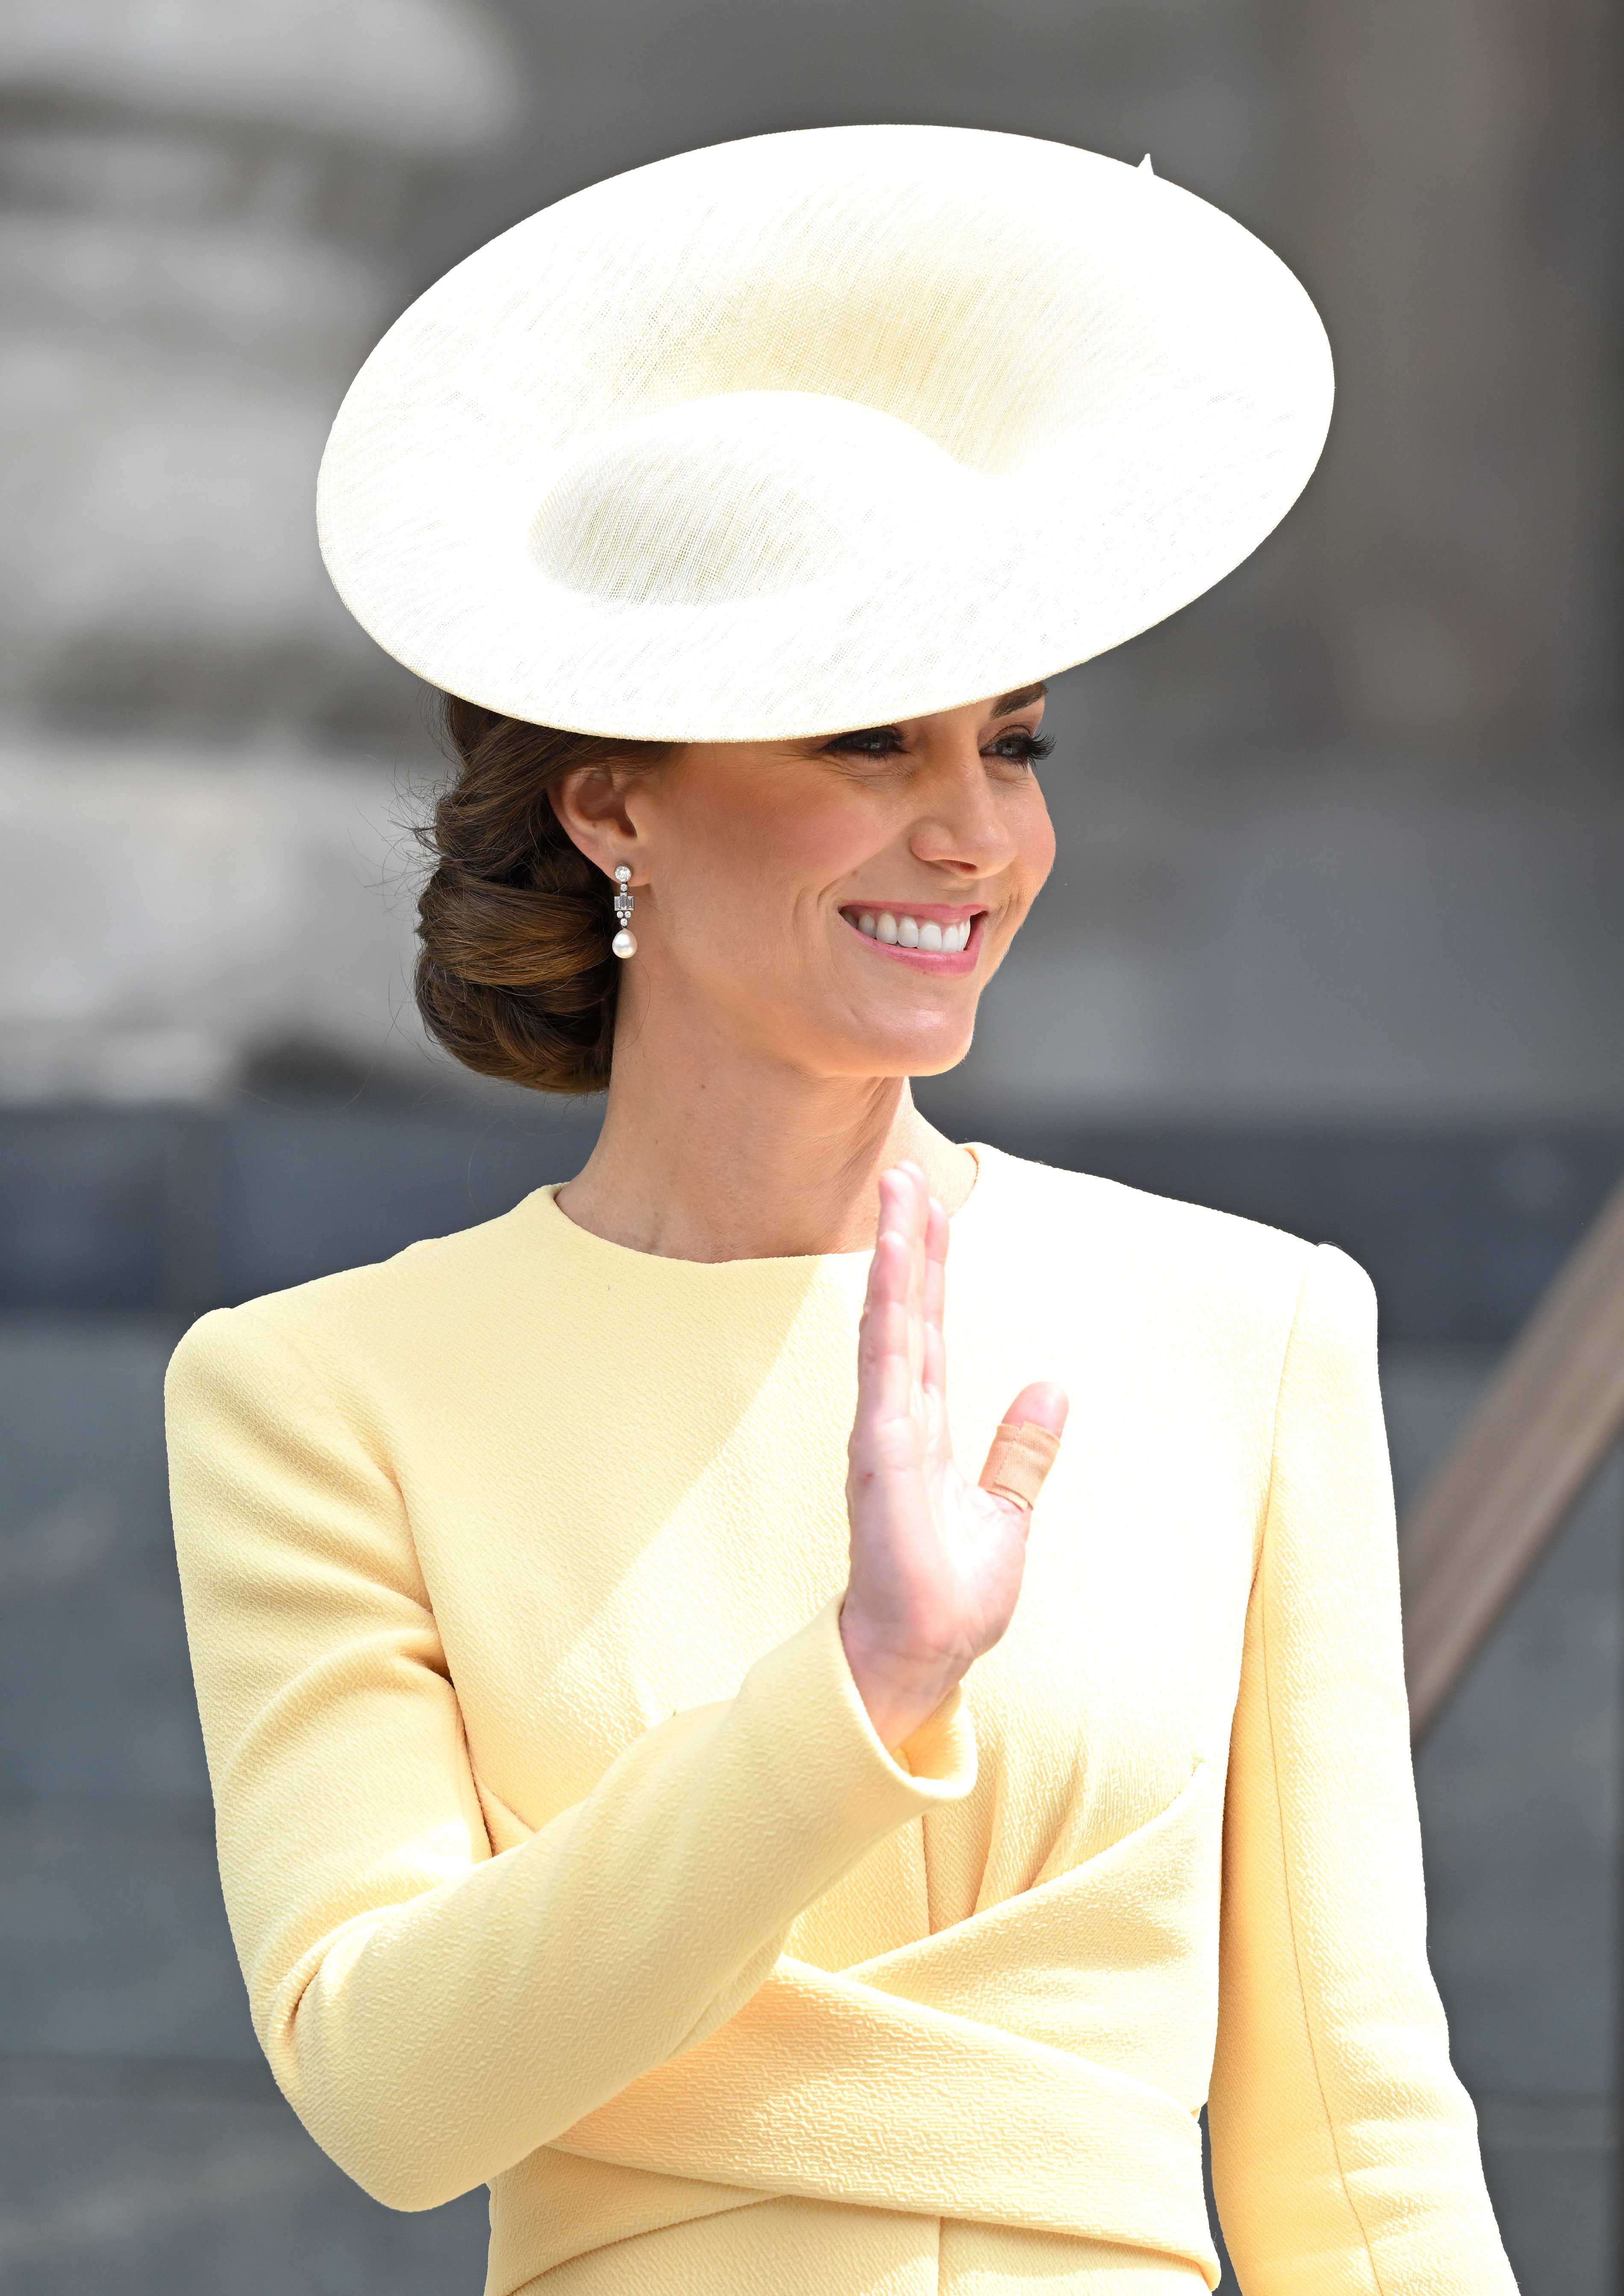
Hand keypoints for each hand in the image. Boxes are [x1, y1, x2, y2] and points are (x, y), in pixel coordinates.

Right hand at [840, 1163, 1067, 1750]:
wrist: (925, 1656)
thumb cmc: (952, 1599)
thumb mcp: (1005, 1516)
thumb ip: (1021, 1452)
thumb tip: (1051, 1386)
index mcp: (923, 1433)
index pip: (927, 1334)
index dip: (928, 1272)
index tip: (929, 1213)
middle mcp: (898, 1421)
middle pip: (906, 1314)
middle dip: (908, 1243)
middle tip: (903, 1175)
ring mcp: (885, 1433)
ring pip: (893, 1325)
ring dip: (897, 1257)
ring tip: (900, 1193)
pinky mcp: (881, 1452)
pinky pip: (889, 1364)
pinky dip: (892, 1308)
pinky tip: (896, 1261)